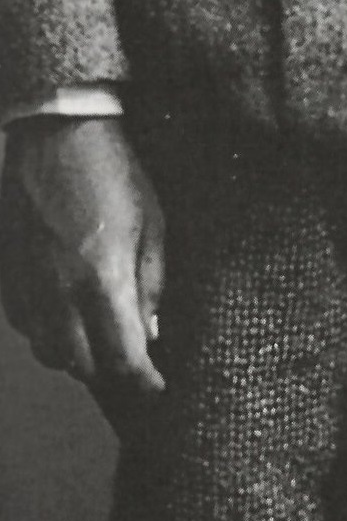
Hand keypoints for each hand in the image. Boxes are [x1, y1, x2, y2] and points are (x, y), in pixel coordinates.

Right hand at [0, 116, 166, 391]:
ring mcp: (25, 284)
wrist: (55, 134)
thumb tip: (149, 332)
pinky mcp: (5, 273)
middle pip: (80, 365)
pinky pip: (22, 323)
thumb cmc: (115, 175)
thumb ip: (151, 286)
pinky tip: (66, 314)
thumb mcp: (154, 227)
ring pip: (46, 350)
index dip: (143, 381)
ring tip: (101, 340)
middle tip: (133, 362)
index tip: (158, 386)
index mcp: (102, 281)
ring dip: (76, 355)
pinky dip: (46, 331)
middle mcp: (57, 292)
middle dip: (110, 371)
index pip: (122, 359)